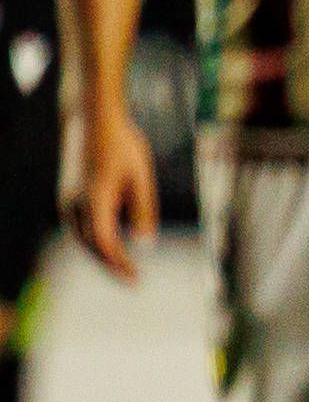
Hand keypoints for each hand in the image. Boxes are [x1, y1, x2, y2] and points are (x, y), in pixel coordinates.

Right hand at [65, 106, 152, 281]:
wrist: (95, 120)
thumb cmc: (123, 145)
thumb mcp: (142, 177)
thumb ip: (143, 210)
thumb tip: (145, 242)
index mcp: (95, 199)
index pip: (104, 242)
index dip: (119, 262)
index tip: (135, 277)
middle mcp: (76, 202)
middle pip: (90, 245)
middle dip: (109, 265)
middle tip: (131, 281)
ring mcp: (69, 199)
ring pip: (81, 237)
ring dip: (100, 255)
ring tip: (122, 268)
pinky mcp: (70, 195)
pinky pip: (80, 226)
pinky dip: (94, 240)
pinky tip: (111, 246)